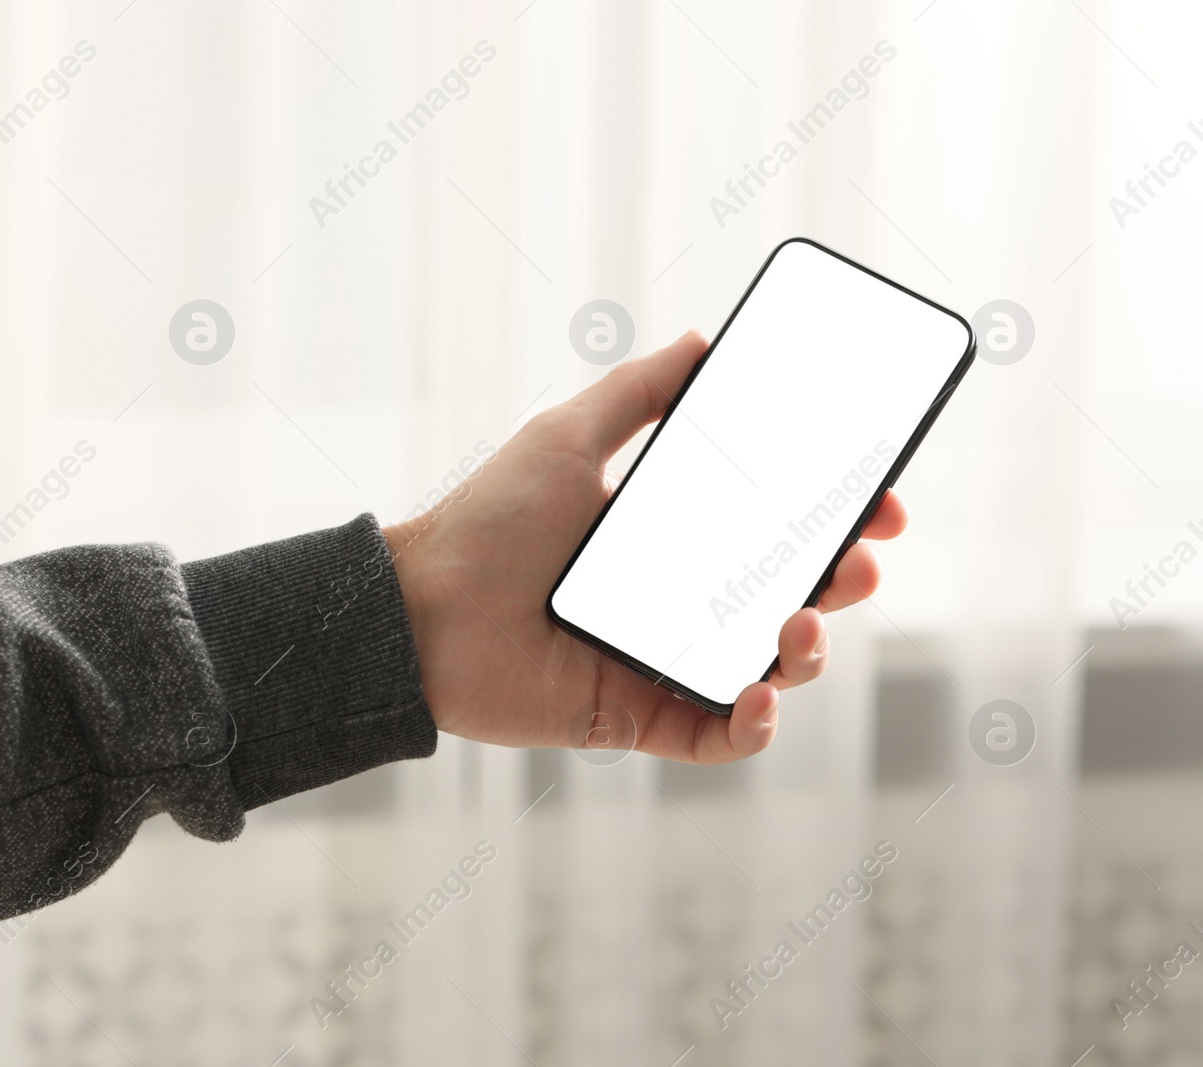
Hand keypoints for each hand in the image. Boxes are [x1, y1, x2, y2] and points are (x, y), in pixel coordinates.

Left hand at [385, 330, 907, 764]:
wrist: (418, 610)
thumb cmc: (485, 522)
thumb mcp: (566, 439)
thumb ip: (636, 394)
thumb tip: (703, 340)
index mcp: (672, 539)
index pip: (778, 533)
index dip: (839, 522)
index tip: (885, 505)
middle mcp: (678, 602)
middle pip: (789, 600)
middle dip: (841, 582)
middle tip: (860, 558)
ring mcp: (663, 662)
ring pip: (769, 670)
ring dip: (807, 651)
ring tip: (802, 619)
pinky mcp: (638, 718)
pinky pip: (718, 737)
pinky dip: (753, 725)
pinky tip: (759, 692)